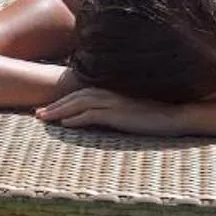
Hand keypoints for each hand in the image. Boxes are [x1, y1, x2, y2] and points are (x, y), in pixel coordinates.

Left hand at [35, 87, 187, 134]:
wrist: (177, 114)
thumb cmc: (157, 113)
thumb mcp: (132, 109)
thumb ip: (116, 110)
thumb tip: (101, 118)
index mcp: (112, 90)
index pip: (81, 92)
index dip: (63, 99)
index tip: (48, 107)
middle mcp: (111, 93)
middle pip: (75, 96)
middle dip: (55, 104)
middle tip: (37, 114)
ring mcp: (115, 102)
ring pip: (80, 104)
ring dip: (60, 111)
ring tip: (44, 119)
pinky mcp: (121, 114)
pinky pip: (94, 115)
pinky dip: (78, 119)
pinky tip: (66, 125)